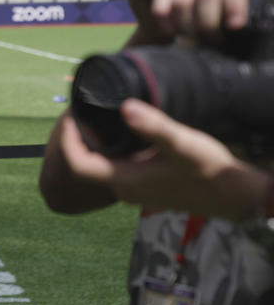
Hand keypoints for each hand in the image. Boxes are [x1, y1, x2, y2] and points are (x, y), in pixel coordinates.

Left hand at [58, 99, 271, 219]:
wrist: (237, 197)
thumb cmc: (210, 171)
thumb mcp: (182, 144)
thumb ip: (153, 127)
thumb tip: (124, 107)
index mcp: (124, 181)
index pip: (78, 164)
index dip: (67, 140)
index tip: (70, 115)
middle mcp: (125, 189)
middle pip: (86, 164)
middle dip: (78, 138)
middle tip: (81, 111)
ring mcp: (136, 190)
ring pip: (102, 165)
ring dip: (95, 143)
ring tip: (96, 116)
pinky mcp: (148, 186)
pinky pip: (118, 167)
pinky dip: (112, 149)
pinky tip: (124, 130)